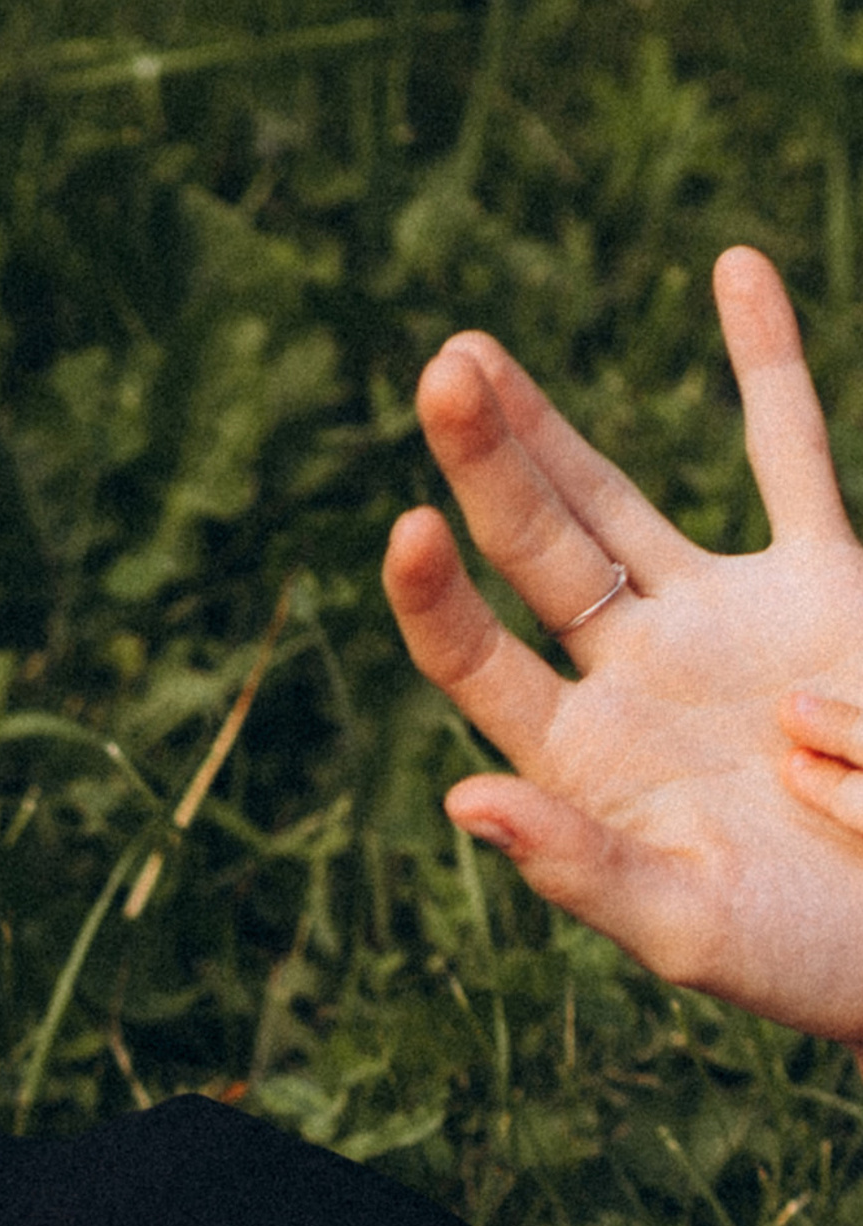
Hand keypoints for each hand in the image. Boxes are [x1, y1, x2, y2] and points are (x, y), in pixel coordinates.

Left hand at [386, 245, 862, 1037]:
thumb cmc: (808, 959)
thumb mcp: (690, 931)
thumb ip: (578, 869)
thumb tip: (462, 803)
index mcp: (581, 762)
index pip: (478, 664)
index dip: (436, 602)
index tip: (405, 529)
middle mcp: (631, 675)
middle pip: (534, 550)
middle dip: (484, 462)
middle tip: (437, 369)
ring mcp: (720, 622)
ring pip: (617, 499)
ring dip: (550, 427)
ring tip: (468, 349)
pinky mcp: (822, 585)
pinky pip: (791, 456)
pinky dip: (770, 365)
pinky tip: (734, 267)